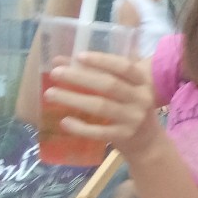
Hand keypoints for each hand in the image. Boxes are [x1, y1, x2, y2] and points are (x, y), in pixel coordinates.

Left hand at [43, 51, 160, 155]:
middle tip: (55, 73)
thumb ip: (97, 72)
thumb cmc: (130, 106)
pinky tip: (64, 121)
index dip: (102, 60)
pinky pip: (99, 131)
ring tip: (50, 94)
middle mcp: (142, 98)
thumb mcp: (124, 87)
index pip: (124, 67)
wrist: (148, 140)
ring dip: (74, 99)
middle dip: (80, 77)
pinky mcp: (124, 135)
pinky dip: (81, 127)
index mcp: (143, 81)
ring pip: (101, 106)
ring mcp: (133, 118)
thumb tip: (60, 61)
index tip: (79, 56)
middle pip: (110, 85)